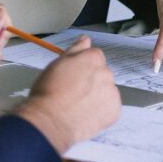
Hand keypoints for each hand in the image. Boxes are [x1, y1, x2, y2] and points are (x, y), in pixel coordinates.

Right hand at [15, 36, 120, 152]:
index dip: (82, 67)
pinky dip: (102, 111)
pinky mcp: (114, 110)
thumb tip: (86, 39)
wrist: (49, 122)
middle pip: (102, 73)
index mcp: (93, 58)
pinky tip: (86, 115)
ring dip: (97, 96)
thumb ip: (75, 49)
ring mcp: (112, 92)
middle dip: (91, 81)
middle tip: (73, 93)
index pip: (94, 56)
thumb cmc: (48, 93)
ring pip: (106, 90)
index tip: (73, 77)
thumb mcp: (56, 64)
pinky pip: (110, 107)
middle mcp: (106, 72)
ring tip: (78, 106)